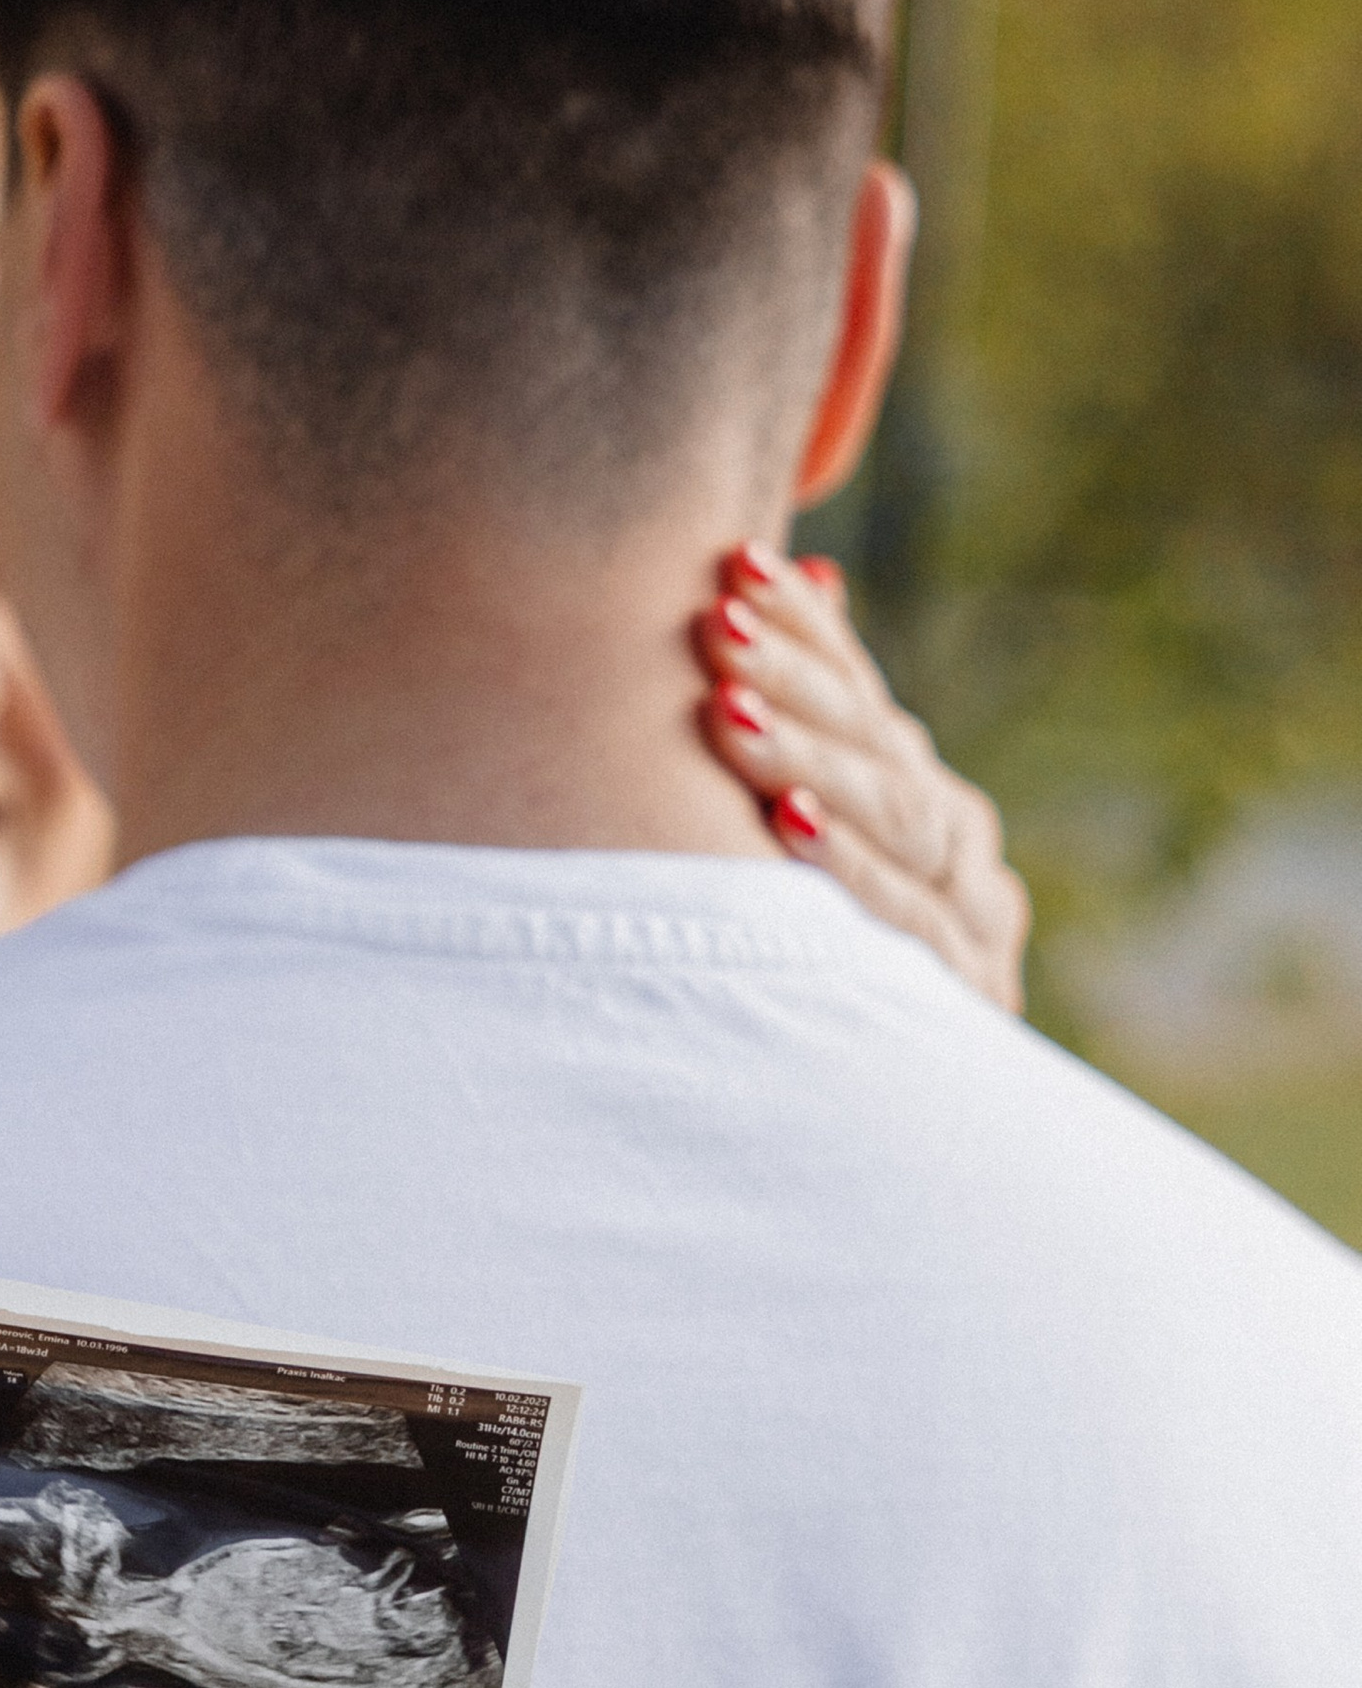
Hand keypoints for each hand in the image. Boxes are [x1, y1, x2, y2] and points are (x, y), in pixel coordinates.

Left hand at [695, 544, 1028, 1015]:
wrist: (913, 1126)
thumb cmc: (840, 961)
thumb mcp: (829, 832)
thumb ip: (824, 718)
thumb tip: (816, 569)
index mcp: (922, 795)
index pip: (862, 691)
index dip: (805, 625)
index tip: (735, 561)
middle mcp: (958, 842)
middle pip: (878, 744)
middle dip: (793, 678)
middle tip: (714, 622)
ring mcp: (972, 916)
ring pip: (894, 820)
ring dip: (808, 759)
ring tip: (729, 709)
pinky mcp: (964, 994)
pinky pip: (902, 921)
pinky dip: (844, 868)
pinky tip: (784, 823)